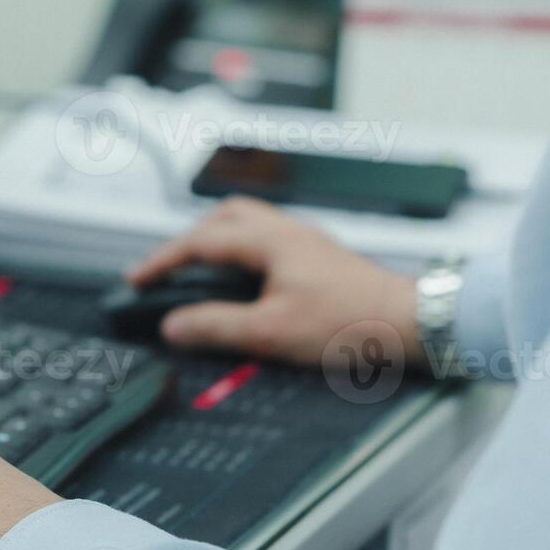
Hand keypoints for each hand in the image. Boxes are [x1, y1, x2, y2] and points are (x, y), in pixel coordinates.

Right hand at [128, 197, 423, 366]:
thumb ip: (217, 327)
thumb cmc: (353, 322)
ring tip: (200, 271)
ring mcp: (306, 241)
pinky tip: (246, 280)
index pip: (199, 241)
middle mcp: (287, 231)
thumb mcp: (272, 333)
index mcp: (269, 241)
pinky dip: (242, 251)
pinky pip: (268, 239)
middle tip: (167, 268)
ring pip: (248, 224)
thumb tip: (175, 326)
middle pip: (223, 217)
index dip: (162, 260)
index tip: (137, 278)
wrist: (412, 322)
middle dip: (188, 239)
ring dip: (217, 240)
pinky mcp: (319, 257)